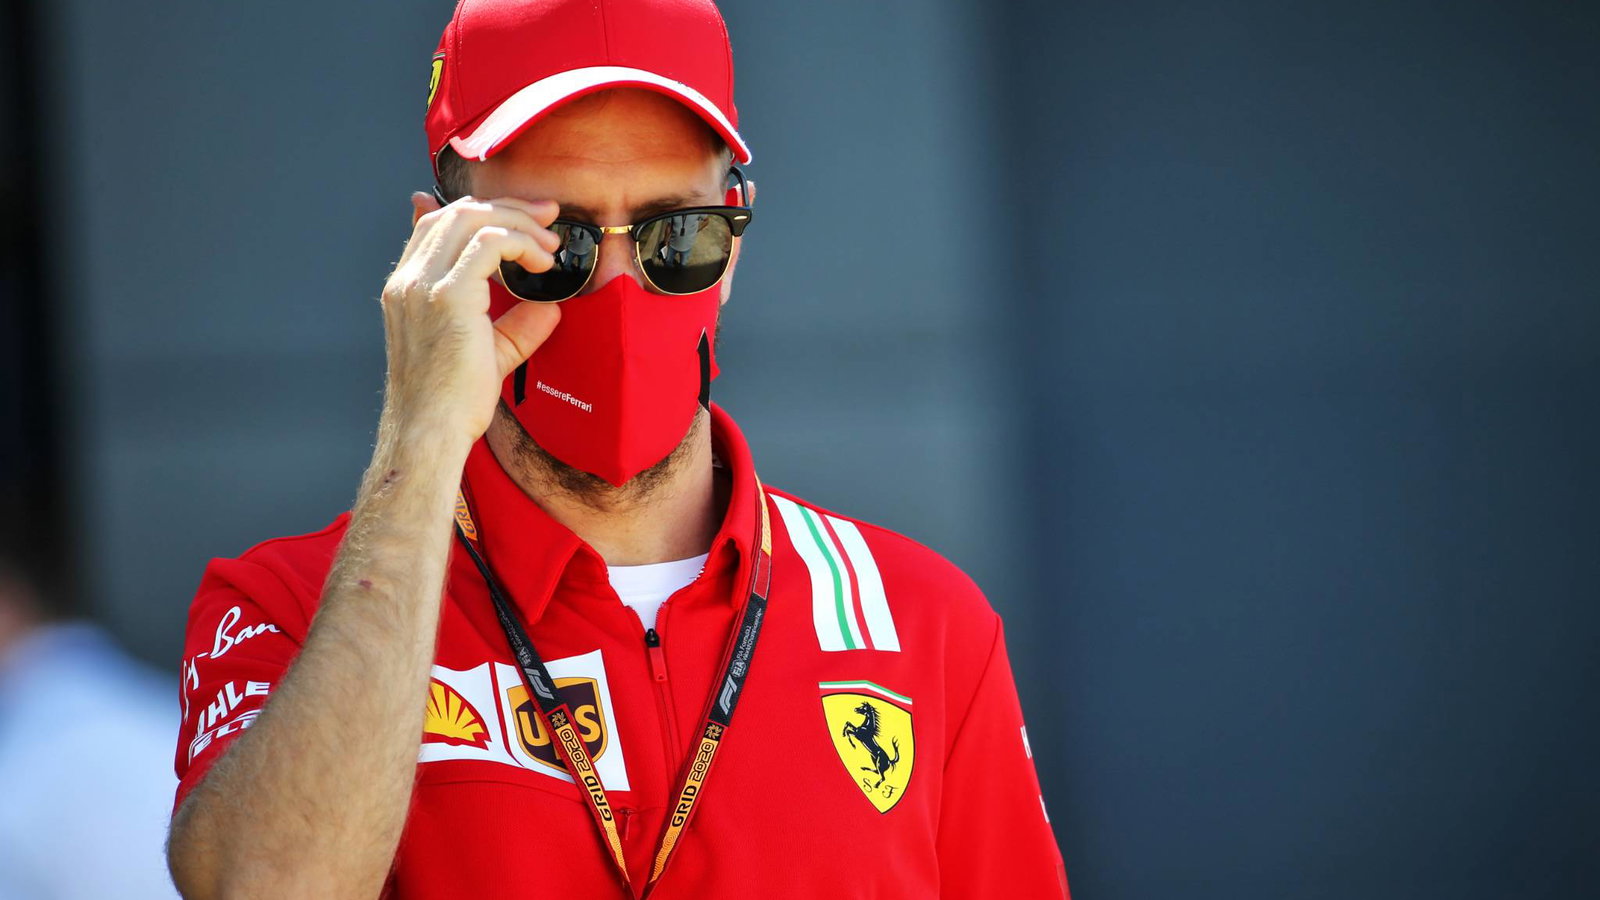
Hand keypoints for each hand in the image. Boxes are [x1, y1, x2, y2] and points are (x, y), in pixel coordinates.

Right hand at [379, 192, 564, 444]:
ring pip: (471, 218)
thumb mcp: (489, 352)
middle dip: (508, 207)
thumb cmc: (453, 403)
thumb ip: (515, 324)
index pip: (436, 225)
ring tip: (549, 245)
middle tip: (547, 216)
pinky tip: (541, 263)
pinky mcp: (448, 297)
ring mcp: (423, 285)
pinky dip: (521, 243)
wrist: (430, 433)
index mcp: (407, 288)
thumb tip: (549, 305)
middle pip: (456, 212)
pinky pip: (489, 243)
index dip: (482, 211)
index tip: (524, 217)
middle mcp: (408, 280)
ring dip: (519, 222)